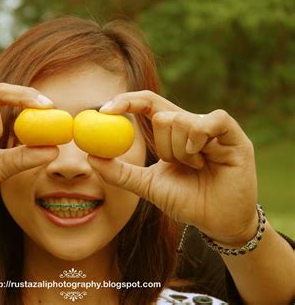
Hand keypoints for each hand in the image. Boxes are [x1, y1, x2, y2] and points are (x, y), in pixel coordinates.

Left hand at [88, 90, 257, 245]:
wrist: (216, 222)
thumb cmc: (185, 201)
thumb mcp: (148, 186)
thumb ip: (121, 172)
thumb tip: (91, 157)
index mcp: (171, 132)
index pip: (147, 104)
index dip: (126, 102)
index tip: (104, 110)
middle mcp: (190, 124)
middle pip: (162, 114)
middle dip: (162, 145)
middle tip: (175, 164)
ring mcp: (212, 128)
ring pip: (181, 120)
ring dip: (181, 151)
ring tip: (196, 168)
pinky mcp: (233, 134)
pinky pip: (211, 120)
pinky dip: (199, 136)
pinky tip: (203, 156)